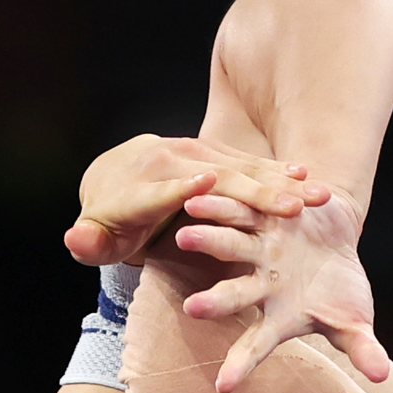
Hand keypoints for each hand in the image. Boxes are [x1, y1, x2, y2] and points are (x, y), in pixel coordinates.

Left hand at [64, 135, 331, 266]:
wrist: (115, 181)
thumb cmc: (110, 224)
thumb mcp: (95, 239)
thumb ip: (87, 242)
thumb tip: (76, 238)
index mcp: (141, 184)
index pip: (165, 189)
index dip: (184, 188)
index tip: (210, 185)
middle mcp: (170, 159)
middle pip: (218, 176)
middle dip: (256, 191)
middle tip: (293, 209)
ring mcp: (196, 150)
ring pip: (242, 166)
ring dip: (281, 180)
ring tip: (316, 195)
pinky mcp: (214, 151)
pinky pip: (249, 161)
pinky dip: (278, 170)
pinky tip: (308, 178)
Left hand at [171, 180, 390, 392]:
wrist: (338, 235)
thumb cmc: (340, 288)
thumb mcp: (354, 319)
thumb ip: (362, 347)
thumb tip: (382, 376)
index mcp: (278, 314)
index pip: (257, 345)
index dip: (242, 364)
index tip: (224, 387)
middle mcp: (261, 282)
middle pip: (235, 294)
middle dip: (215, 302)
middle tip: (193, 308)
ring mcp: (260, 246)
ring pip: (231, 243)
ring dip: (209, 240)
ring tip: (185, 235)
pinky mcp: (265, 212)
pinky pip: (246, 205)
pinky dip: (230, 202)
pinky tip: (203, 194)